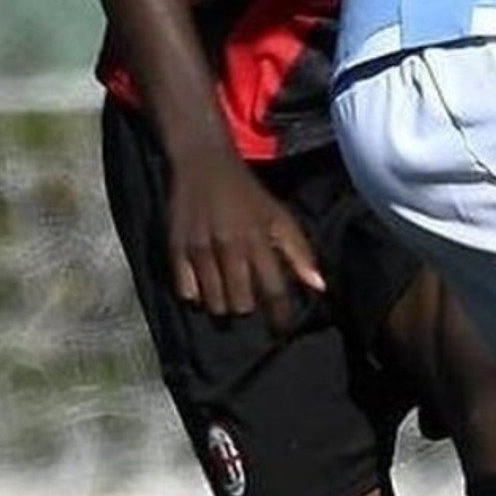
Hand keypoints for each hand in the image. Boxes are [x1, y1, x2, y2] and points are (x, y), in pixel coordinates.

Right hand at [167, 150, 325, 334]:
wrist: (203, 164)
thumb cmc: (247, 194)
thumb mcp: (278, 216)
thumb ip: (299, 252)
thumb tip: (320, 287)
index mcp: (259, 240)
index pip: (274, 291)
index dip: (280, 316)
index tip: (282, 330)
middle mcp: (230, 248)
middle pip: (241, 304)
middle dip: (248, 309)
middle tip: (248, 301)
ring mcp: (201, 250)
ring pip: (214, 303)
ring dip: (223, 305)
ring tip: (227, 294)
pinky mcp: (176, 249)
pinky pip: (186, 292)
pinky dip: (196, 295)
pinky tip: (204, 286)